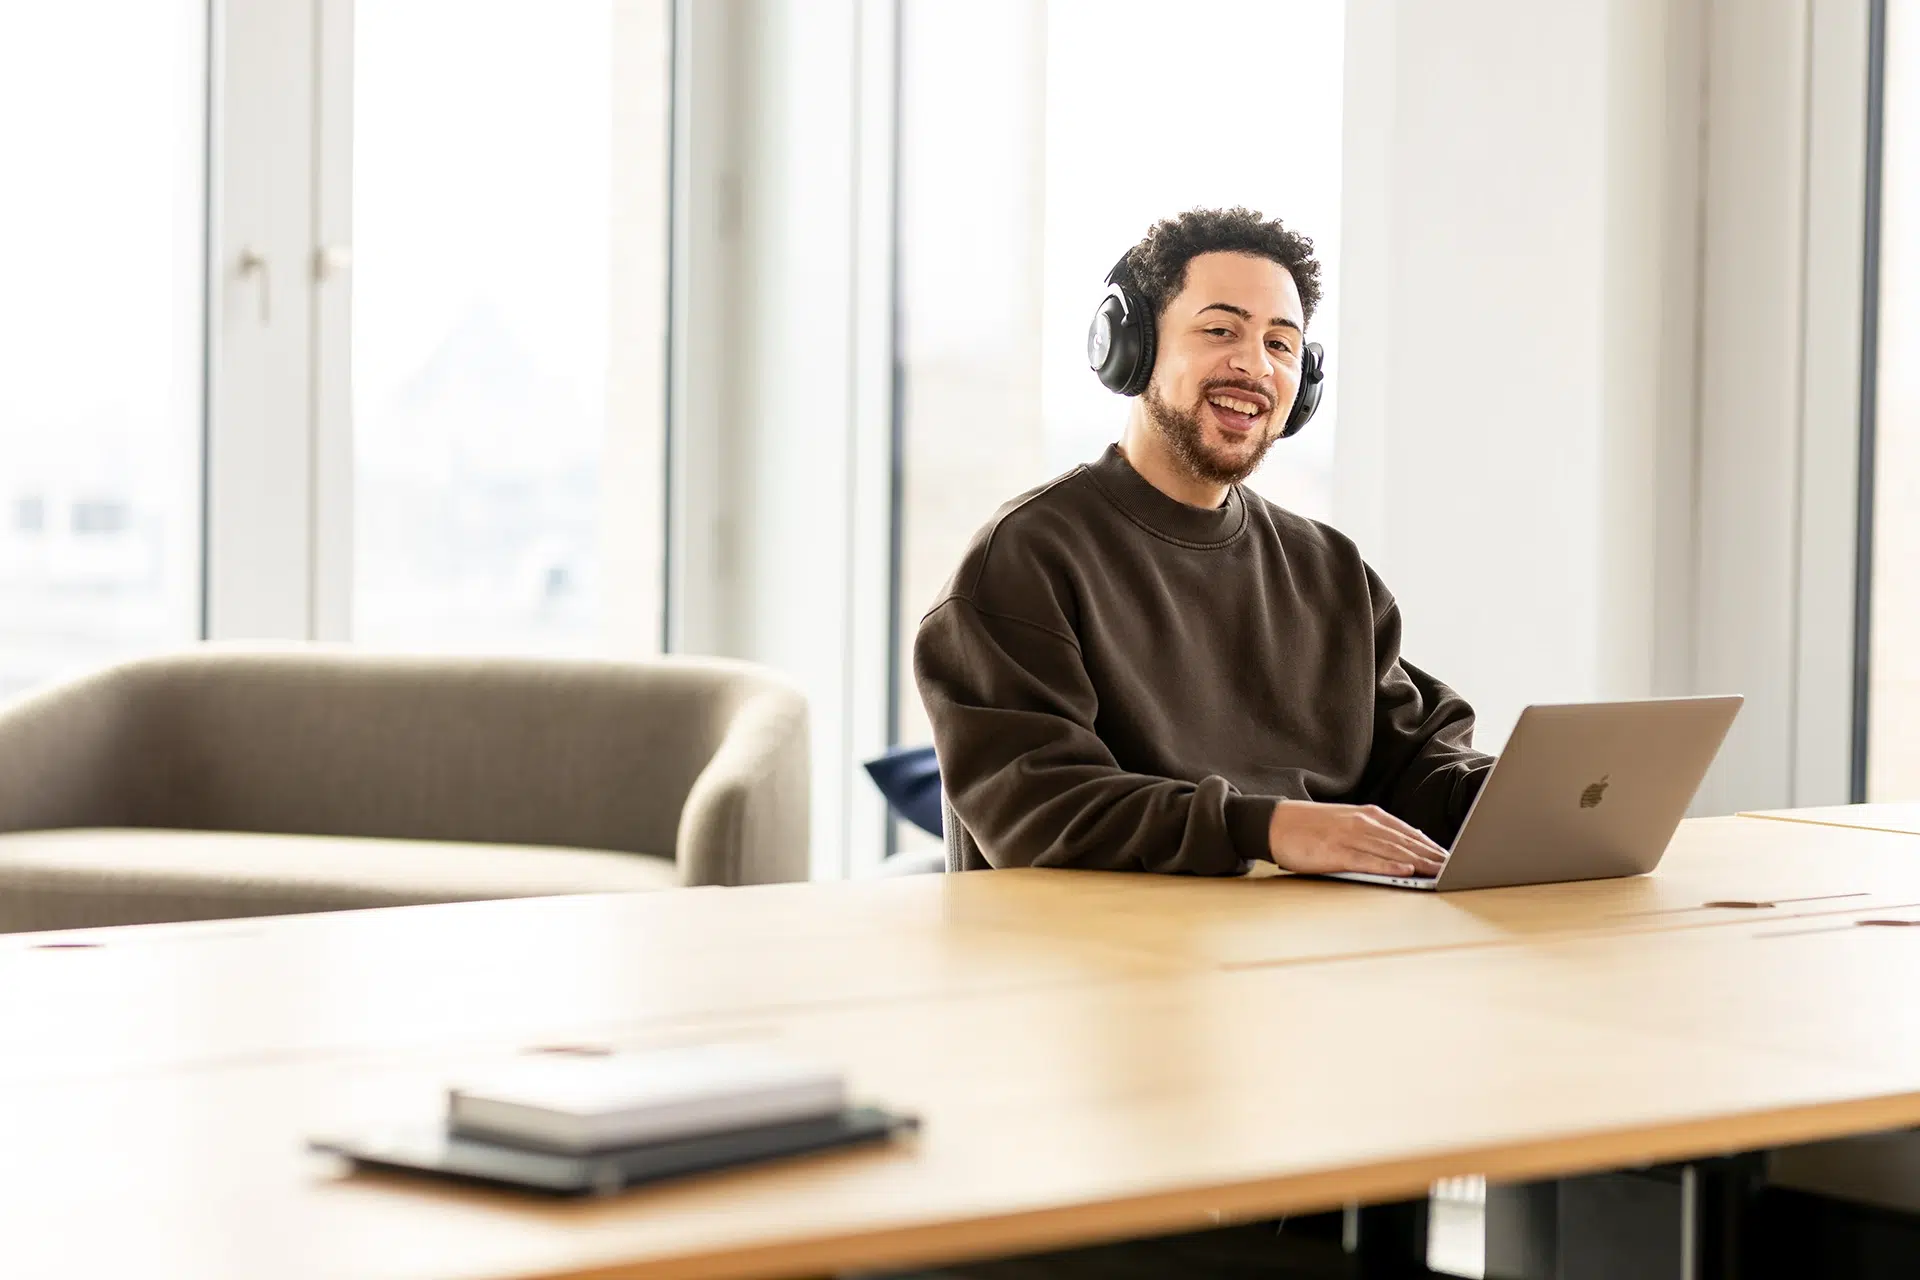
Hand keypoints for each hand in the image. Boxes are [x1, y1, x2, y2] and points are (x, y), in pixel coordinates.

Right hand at [1265, 800, 1447, 877]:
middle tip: (1456, 868)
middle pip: (1406, 842)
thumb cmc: (1310, 826)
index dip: (1431, 846)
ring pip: (1393, 852)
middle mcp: (1364, 823)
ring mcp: (1351, 837)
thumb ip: (1372, 830)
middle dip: (1433, 856)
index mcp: (1368, 815)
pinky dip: (1389, 867)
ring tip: (1440, 872)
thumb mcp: (1346, 821)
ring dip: (1419, 863)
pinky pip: (1368, 861)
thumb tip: (1399, 845)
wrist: (1275, 823)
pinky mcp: (1337, 852)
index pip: (1408, 832)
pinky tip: (1406, 872)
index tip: (1451, 858)